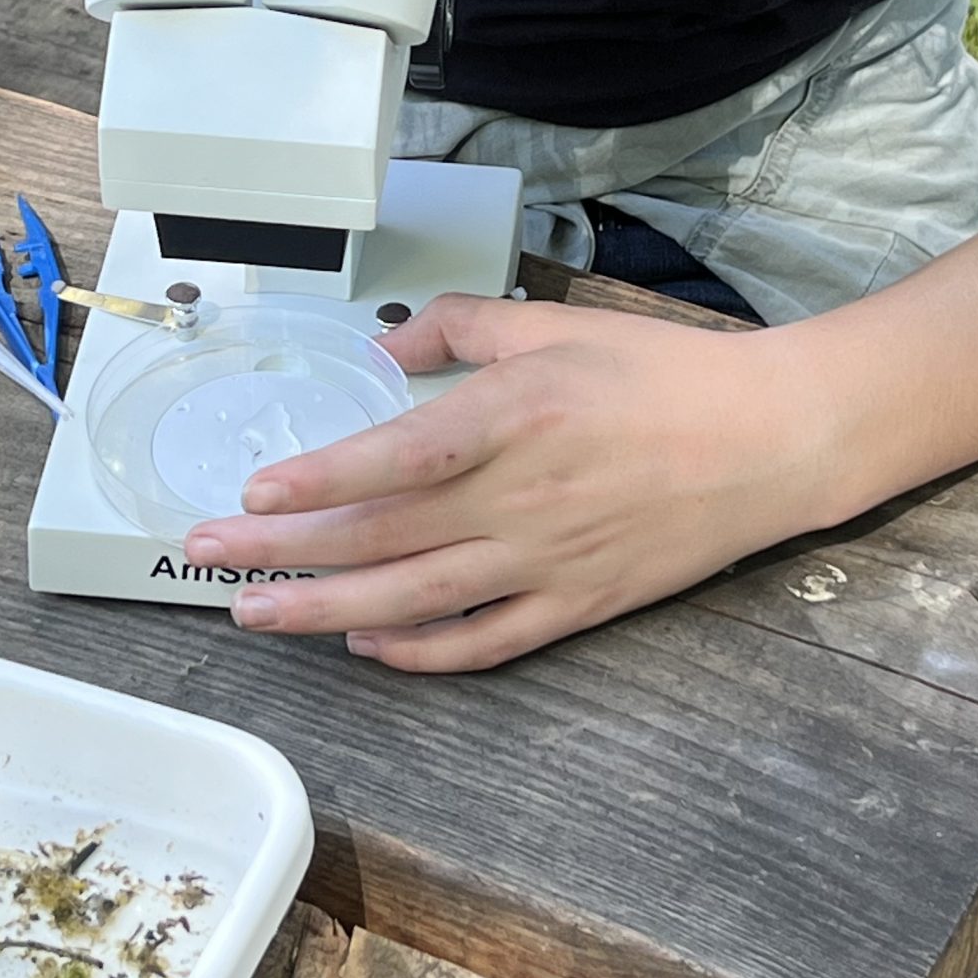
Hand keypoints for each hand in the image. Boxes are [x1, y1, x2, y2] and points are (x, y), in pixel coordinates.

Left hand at [179, 294, 837, 672]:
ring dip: (322, 611)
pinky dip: (417, 653)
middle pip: (379, 537)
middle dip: (281, 551)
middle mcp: (519, 499)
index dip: (317, 483)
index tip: (253, 494)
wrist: (773, 440)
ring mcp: (545, 562)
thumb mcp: (559, 324)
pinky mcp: (575, 604)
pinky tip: (365, 646)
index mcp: (512, 419)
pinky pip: (481, 642)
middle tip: (204, 556)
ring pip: (412, 601)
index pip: (393, 461)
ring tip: (254, 613)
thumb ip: (464, 327)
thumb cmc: (666, 373)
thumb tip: (386, 348)